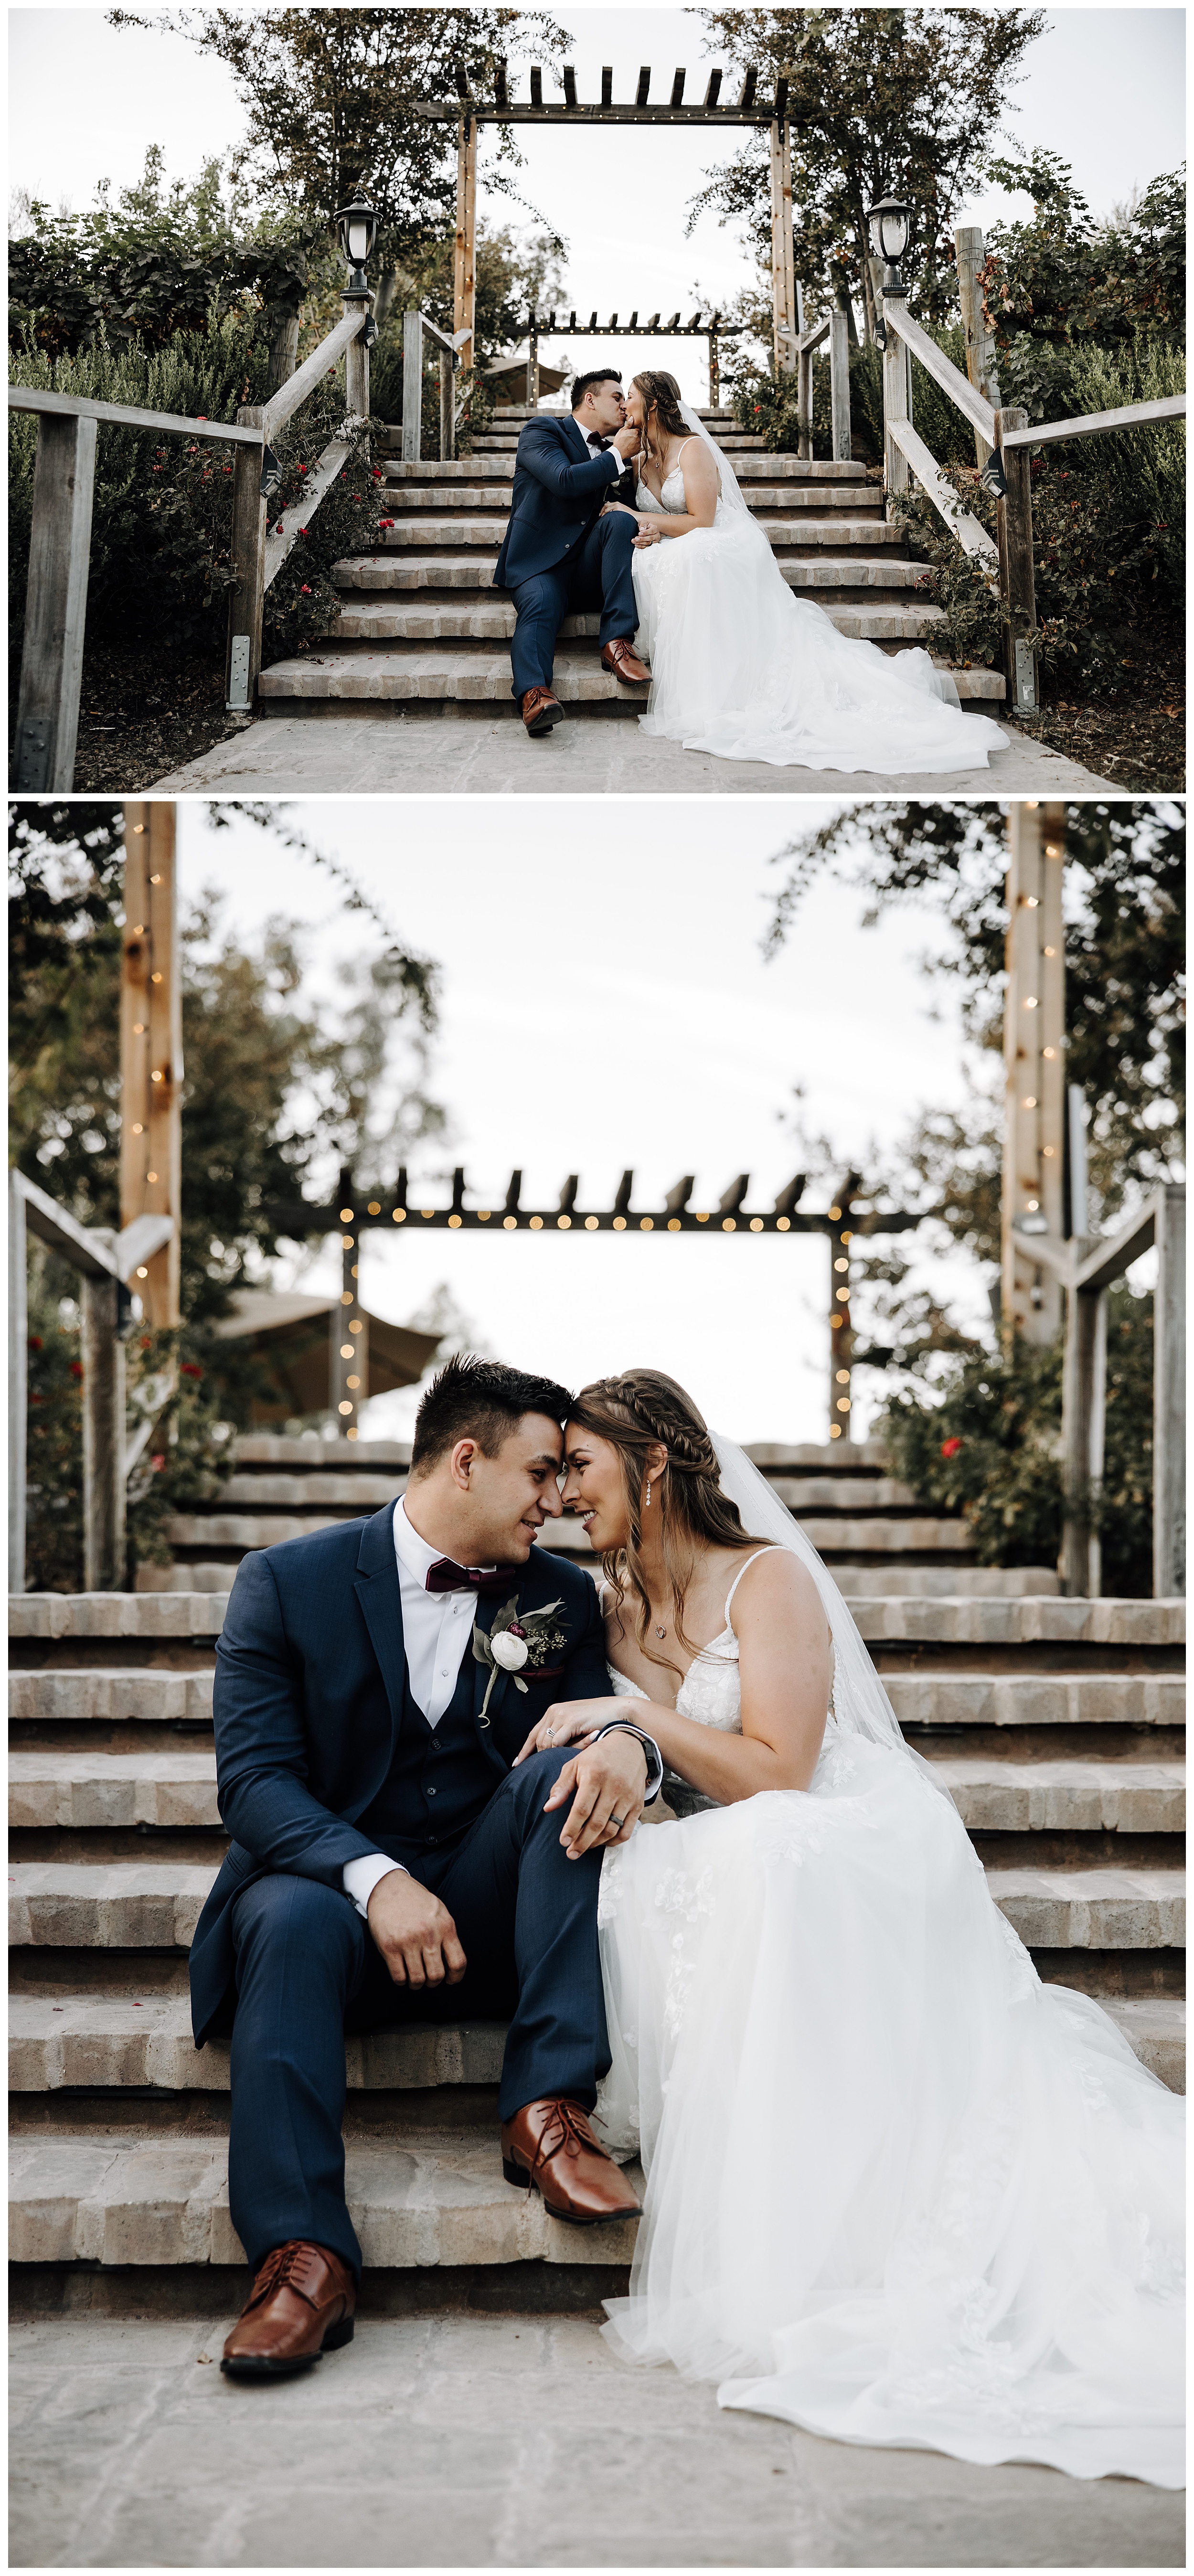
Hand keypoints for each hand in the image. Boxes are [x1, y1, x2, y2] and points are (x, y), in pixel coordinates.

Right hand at [366, 1870, 465, 1987]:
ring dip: (416, 1984)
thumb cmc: (415, 1899)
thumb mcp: (439, 1911)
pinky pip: (398, 1976)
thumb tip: (452, 1961)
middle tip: (428, 1979)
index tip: (450, 1980)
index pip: (458, 1962)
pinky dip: (401, 1981)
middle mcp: (428, 1934)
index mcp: (445, 1926)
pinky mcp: (389, 1946)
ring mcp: (408, 1941)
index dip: (456, 1977)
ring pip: (417, 1979)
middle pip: (437, 1975)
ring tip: (414, 1979)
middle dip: (433, 1983)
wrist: (387, 1886)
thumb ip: (447, 1933)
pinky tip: (402, 1974)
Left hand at [512, 1699, 604, 1763]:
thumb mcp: (576, 1729)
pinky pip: (557, 1743)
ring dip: (551, 1756)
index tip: (517, 1765)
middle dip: (535, 1758)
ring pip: (545, 1743)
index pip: (533, 1734)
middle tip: (537, 1772)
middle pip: (537, 1741)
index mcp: (554, 1712)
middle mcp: (554, 1711)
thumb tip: (549, 1754)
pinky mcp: (570, 1720)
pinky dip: (560, 1753)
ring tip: (560, 1765)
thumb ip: (563, 1737)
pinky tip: (566, 1759)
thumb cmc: (601, 1722)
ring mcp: (561, 1714)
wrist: (620, 1711)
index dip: (524, 1751)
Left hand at [543, 1731, 647, 1857]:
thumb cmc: (597, 1757)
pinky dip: (615, 1841)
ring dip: (596, 1843)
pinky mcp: (638, 1804)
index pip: (582, 1809)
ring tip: (584, 1848)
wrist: (630, 1746)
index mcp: (595, 1776)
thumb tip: (548, 1808)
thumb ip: (561, 1787)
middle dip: (582, 1842)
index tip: (563, 1841)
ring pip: (612, 1829)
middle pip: (597, 1823)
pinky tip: (603, 1843)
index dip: (571, 1828)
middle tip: (571, 1853)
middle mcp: (613, 1787)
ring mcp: (628, 1796)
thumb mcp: (575, 1765)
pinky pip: (627, 1830)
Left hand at [600, 500, 637, 517]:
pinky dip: (608, 517)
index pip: (606, 504)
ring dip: (604, 515)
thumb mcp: (622, 509)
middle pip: (605, 506)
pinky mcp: (618, 511)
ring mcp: (617, 507)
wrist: (636, 517)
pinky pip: (610, 514)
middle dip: (602, 512)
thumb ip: (615, 508)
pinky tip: (608, 521)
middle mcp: (616, 504)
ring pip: (607, 510)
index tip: (601, 514)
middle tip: (601, 517)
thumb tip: (609, 506)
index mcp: (617, 504)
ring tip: (605, 520)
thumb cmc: (630, 516)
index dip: (602, 509)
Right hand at [611, 423, 640, 460]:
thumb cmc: (619, 441)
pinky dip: (634, 447)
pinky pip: (637, 447)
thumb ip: (629, 424)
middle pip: (638, 435)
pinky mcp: (638, 450)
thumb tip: (632, 418)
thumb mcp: (622, 430)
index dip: (633, 430)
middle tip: (628, 438)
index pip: (637, 429)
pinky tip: (629, 447)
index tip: (630, 432)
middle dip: (634, 436)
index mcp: (635, 432)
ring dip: (634, 441)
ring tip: (628, 443)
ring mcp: (639, 444)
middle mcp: (639, 438)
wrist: (619, 451)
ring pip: (638, 441)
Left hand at [632, 525, 662, 548]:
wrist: (645, 530)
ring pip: (648, 543)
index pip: (652, 531)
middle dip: (642, 539)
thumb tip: (642, 529)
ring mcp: (654, 541)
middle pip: (650, 538)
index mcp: (655, 528)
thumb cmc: (645, 526)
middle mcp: (656, 535)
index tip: (639, 533)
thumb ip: (643, 524)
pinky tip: (636, 544)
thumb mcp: (643, 522)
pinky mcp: (651, 545)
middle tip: (636, 538)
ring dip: (640, 543)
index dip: (645, 533)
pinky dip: (640, 546)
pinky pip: (646, 547)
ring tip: (634, 541)